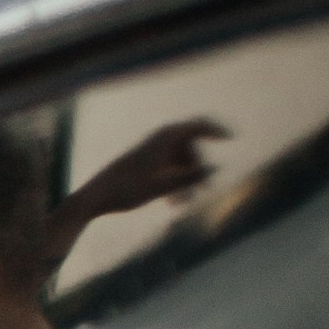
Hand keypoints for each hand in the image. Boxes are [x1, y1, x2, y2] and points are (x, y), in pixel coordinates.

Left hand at [49, 119, 228, 261]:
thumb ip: (190, 178)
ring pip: (181, 160)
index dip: (217, 129)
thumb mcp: (163, 187)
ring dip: (186, 179)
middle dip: (199, 168)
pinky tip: (173, 203)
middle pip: (192, 146)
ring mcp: (152, 150)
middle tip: (205, 191)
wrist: (95, 197)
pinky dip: (175, 181)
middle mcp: (159, 139)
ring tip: (183, 204)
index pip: (199, 124)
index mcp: (165, 137)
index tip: (233, 138)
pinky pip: (170, 167)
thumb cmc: (127, 191)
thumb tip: (215, 170)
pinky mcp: (146, 162)